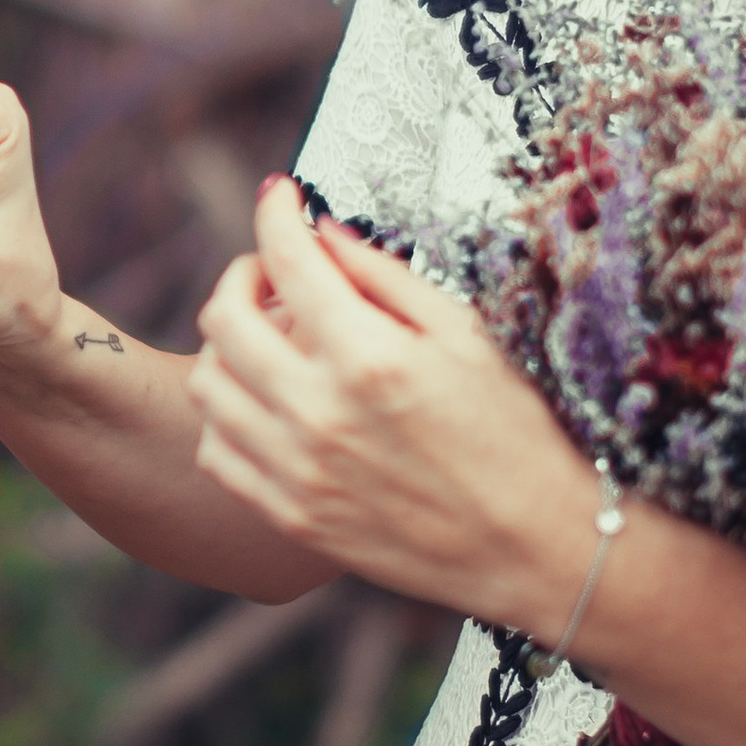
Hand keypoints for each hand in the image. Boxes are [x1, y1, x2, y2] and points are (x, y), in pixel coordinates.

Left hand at [189, 179, 596, 632]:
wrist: (538, 548)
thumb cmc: (518, 435)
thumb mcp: (467, 335)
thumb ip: (384, 277)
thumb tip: (322, 232)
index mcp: (370, 357)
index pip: (288, 260)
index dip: (275, 213)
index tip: (279, 196)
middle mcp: (321, 414)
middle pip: (223, 318)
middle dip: (242, 274)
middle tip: (273, 272)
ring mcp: (299, 471)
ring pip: (207, 385)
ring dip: (225, 347)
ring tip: (268, 340)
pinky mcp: (293, 517)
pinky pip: (216, 453)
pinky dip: (226, 416)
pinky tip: (265, 403)